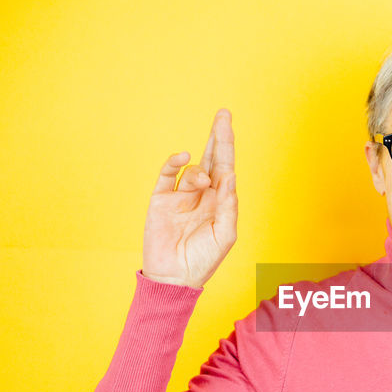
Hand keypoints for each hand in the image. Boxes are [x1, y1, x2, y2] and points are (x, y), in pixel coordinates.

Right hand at [142, 109, 237, 288]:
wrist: (174, 278)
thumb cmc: (204, 260)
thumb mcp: (225, 234)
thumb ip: (229, 205)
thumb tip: (230, 177)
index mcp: (220, 202)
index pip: (226, 169)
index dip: (227, 147)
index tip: (228, 124)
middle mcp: (202, 195)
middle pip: (211, 159)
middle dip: (218, 137)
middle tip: (224, 114)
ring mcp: (181, 196)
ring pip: (193, 169)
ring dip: (199, 170)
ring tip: (202, 182)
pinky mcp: (161, 200)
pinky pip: (168, 175)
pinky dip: (175, 164)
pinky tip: (183, 158)